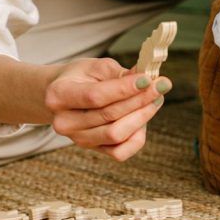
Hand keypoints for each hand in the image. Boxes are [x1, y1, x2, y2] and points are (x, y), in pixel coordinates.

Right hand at [46, 57, 168, 161]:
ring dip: (142, 116)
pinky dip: (137, 136)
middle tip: (161, 85)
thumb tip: (147, 79)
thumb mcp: (95, 66)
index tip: (148, 79)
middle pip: (109, 115)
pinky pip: (120, 152)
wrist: (63, 96)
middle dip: (140, 100)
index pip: (96, 96)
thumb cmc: (80, 77)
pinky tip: (144, 117)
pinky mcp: (93, 150)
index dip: (124, 89)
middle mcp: (64, 122)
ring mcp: (78, 139)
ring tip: (156, 98)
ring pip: (116, 135)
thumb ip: (119, 73)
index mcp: (58, 95)